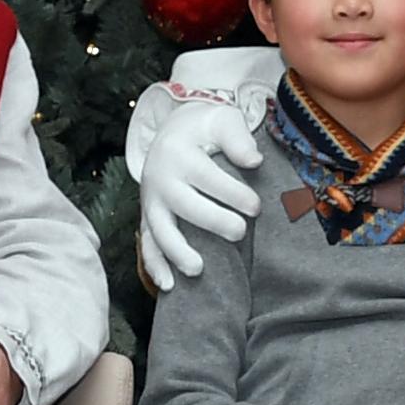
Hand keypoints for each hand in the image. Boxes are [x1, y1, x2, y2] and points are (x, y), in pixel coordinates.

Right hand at [129, 95, 266, 289]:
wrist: (172, 130)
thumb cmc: (204, 127)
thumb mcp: (222, 118)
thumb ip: (237, 137)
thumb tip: (255, 160)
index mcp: (178, 153)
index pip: (206, 176)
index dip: (232, 193)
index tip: (256, 207)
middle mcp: (160, 178)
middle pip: (184, 205)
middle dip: (212, 221)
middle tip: (239, 232)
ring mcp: (151, 201)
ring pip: (160, 230)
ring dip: (177, 252)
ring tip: (198, 269)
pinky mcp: (148, 217)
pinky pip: (148, 244)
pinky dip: (155, 266)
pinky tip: (169, 285)